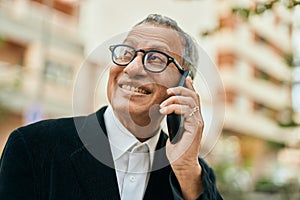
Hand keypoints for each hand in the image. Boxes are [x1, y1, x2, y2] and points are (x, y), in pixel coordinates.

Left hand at [159, 76, 203, 198]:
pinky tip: (166, 110)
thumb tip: (168, 109)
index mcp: (194, 118)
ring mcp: (198, 122)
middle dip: (180, 90)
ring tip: (163, 105)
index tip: (185, 78)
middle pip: (194, 96)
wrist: (181, 164)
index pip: (195, 98)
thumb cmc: (177, 149)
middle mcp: (199, 119)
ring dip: (175, 99)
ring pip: (190, 101)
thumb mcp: (174, 131)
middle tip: (168, 91)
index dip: (190, 87)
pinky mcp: (195, 127)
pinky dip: (175, 107)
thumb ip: (175, 120)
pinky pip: (187, 110)